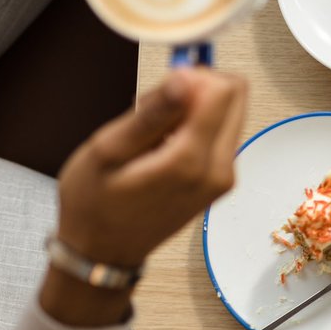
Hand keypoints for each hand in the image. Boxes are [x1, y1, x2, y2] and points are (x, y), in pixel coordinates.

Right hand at [55, 67, 247, 269]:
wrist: (102, 252)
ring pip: (230, 112)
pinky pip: (222, 134)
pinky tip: (163, 146)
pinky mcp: (222, 181)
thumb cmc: (94, 203)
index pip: (224, 88)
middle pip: (236, 96)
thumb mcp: (108, 149)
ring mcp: (225, 178)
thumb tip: (186, 76)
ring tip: (154, 133)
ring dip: (195, 109)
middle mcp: (219, 170)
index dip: (193, 76)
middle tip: (155, 110)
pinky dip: (196, 128)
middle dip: (197, 89)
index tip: (160, 92)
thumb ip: (153, 112)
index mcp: (191, 160)